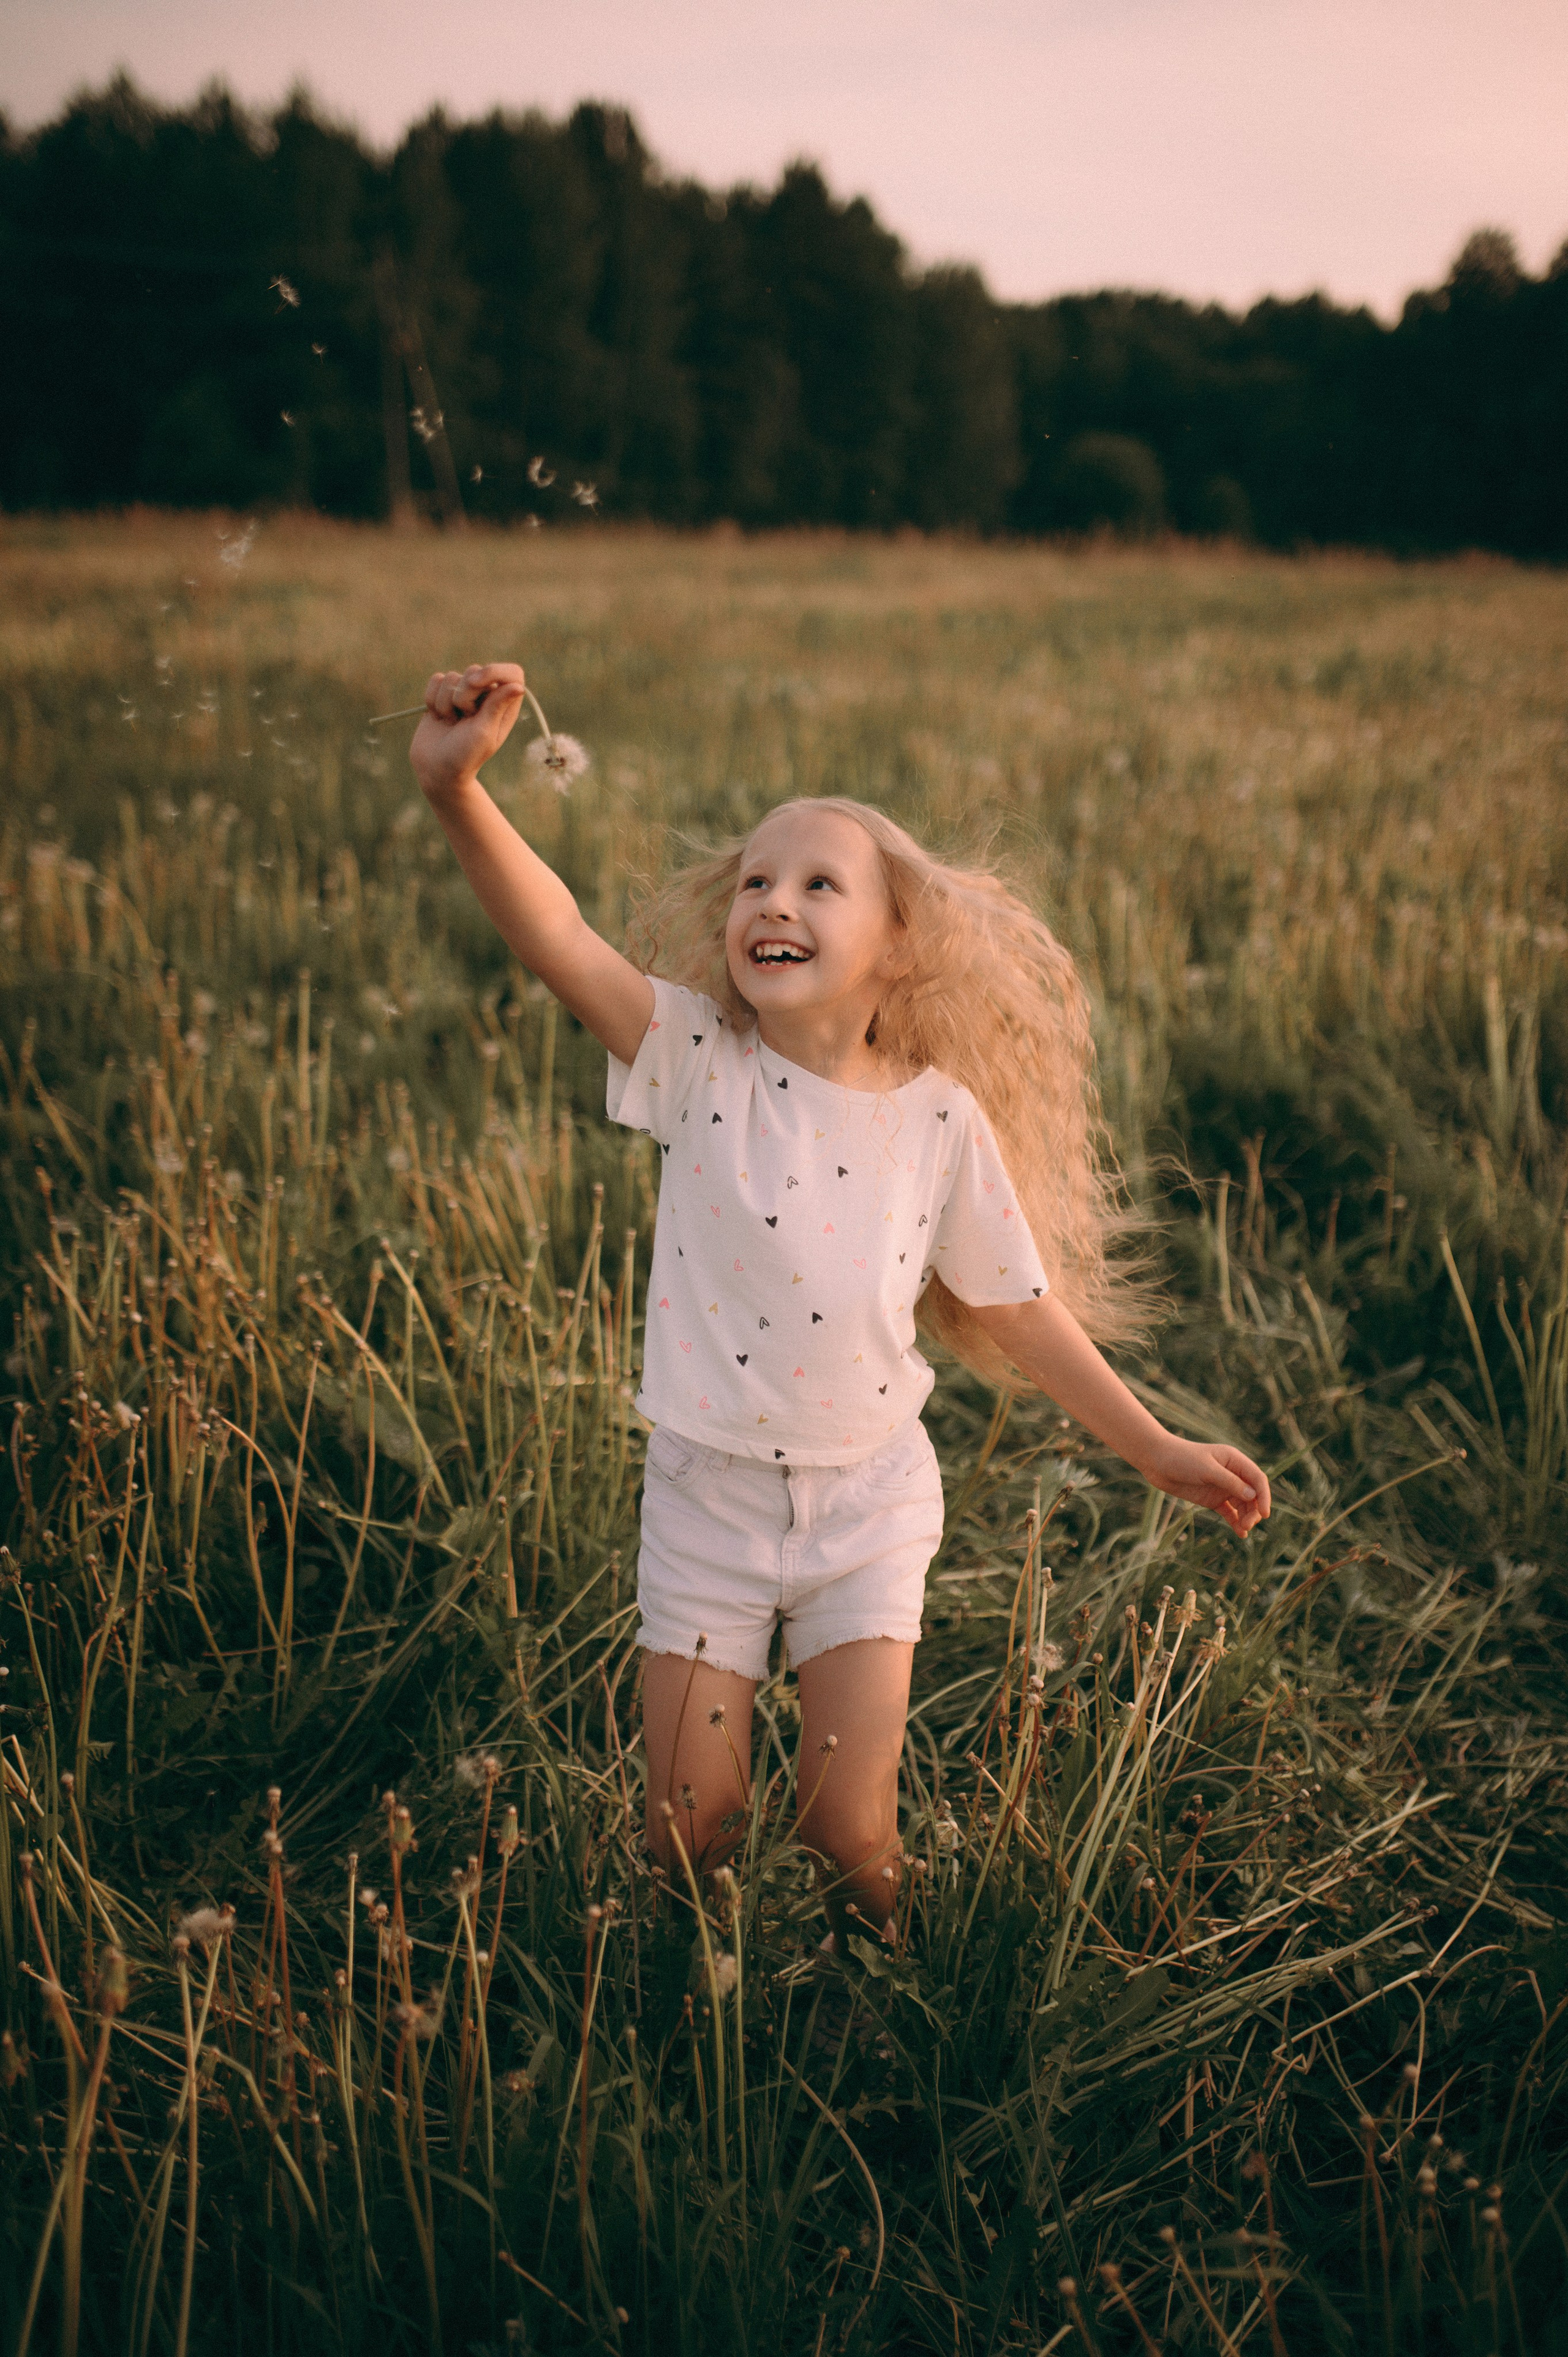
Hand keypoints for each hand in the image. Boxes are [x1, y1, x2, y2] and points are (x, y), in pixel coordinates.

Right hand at [410, 663, 526, 798]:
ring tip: (451, 723)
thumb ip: (497, 706)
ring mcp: (464, 695)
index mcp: (504, 706)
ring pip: (452, 677)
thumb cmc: (464, 756)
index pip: (511, 673)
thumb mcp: (484, 733)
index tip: (475, 682)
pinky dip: (432, 700)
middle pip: (475, 671)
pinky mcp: (442, 695)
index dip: (494, 671)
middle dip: (464, 694)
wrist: (436, 770)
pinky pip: (436, 680)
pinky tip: (438, 718)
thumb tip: (518, 685)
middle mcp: (486, 697)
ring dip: (446, 703)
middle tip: (464, 718)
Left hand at [1140, 1434, 1270, 1536]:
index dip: (1264, 1496)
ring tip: (1243, 1530)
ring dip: (1246, 1518)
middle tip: (1247, 1525)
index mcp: (1234, 1460)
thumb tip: (1253, 1495)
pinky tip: (1240, 1533)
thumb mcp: (1206, 1469)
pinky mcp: (1212, 1499)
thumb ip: (1229, 1482)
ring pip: (1242, 1505)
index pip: (1257, 1479)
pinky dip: (1235, 1521)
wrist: (1156, 1461)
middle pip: (1252, 1495)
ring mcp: (1222, 1487)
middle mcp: (1232, 1474)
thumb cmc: (1182, 1458)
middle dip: (1254, 1511)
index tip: (1265, 1514)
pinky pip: (1229, 1512)